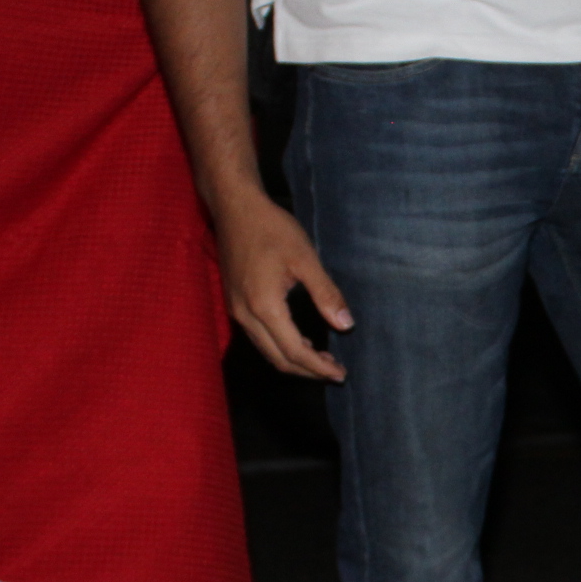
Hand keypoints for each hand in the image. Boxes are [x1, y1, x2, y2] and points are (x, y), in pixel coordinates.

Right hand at [219, 194, 352, 380]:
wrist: (234, 208)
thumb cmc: (271, 228)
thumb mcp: (305, 259)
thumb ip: (326, 294)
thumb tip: (346, 325)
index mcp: (264, 306)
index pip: (295, 351)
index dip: (319, 368)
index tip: (341, 374)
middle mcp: (245, 315)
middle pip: (278, 359)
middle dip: (308, 371)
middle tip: (335, 372)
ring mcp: (236, 310)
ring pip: (266, 351)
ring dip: (294, 361)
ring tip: (322, 361)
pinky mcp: (234, 303)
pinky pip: (258, 338)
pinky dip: (280, 347)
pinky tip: (300, 340)